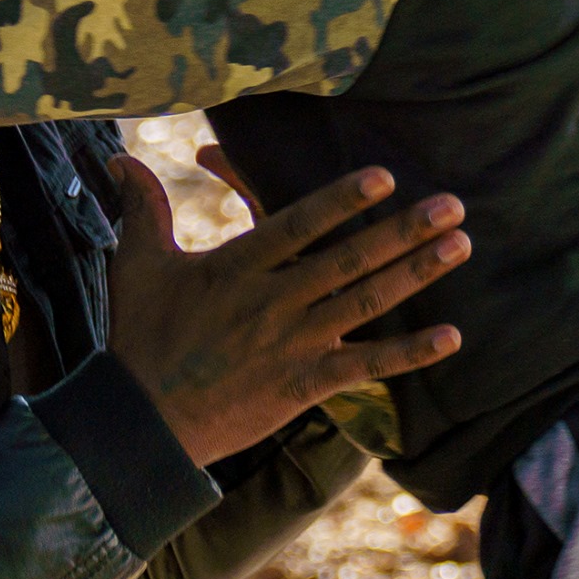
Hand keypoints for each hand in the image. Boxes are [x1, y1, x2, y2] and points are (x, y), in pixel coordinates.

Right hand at [103, 158, 464, 467]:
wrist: (142, 422)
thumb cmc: (141, 338)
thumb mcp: (137, 265)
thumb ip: (141, 207)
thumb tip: (117, 156)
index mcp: (236, 267)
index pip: (298, 224)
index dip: (341, 200)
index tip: (385, 176)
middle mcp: (272, 302)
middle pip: (348, 260)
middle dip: (403, 231)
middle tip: (453, 204)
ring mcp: (291, 344)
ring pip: (365, 303)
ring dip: (416, 275)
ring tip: (461, 246)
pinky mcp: (302, 385)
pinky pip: (365, 367)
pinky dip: (409, 354)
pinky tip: (452, 337)